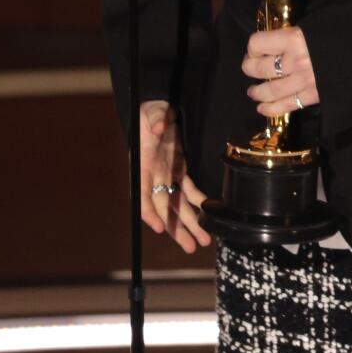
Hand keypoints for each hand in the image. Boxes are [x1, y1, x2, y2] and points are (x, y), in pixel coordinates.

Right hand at [137, 99, 210, 252]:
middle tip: (192, 246)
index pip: (142, 194)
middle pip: (163, 207)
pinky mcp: (178, 169)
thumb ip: (155, 120)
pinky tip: (208, 214)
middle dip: (177, 228)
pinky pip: (188, 190)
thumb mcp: (151, 112)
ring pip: (177, 204)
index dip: (149, 213)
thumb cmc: (151, 110)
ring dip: (189, 222)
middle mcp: (153, 175)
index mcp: (143, 165)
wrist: (157, 105)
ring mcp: (166, 174)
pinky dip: (198, 203)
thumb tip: (157, 128)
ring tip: (203, 241)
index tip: (159, 228)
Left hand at [243, 26, 318, 117]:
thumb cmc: (347, 31)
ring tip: (253, 92)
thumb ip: (298, 33)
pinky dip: (272, 109)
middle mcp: (294, 61)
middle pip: (259, 68)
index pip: (257, 43)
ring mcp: (303, 81)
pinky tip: (263, 109)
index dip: (253, 46)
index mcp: (294, 38)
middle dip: (250, 68)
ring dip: (258, 92)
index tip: (255, 47)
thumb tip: (282, 38)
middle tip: (250, 68)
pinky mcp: (314, 97)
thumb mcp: (319, 24)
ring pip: (270, 90)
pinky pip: (287, 106)